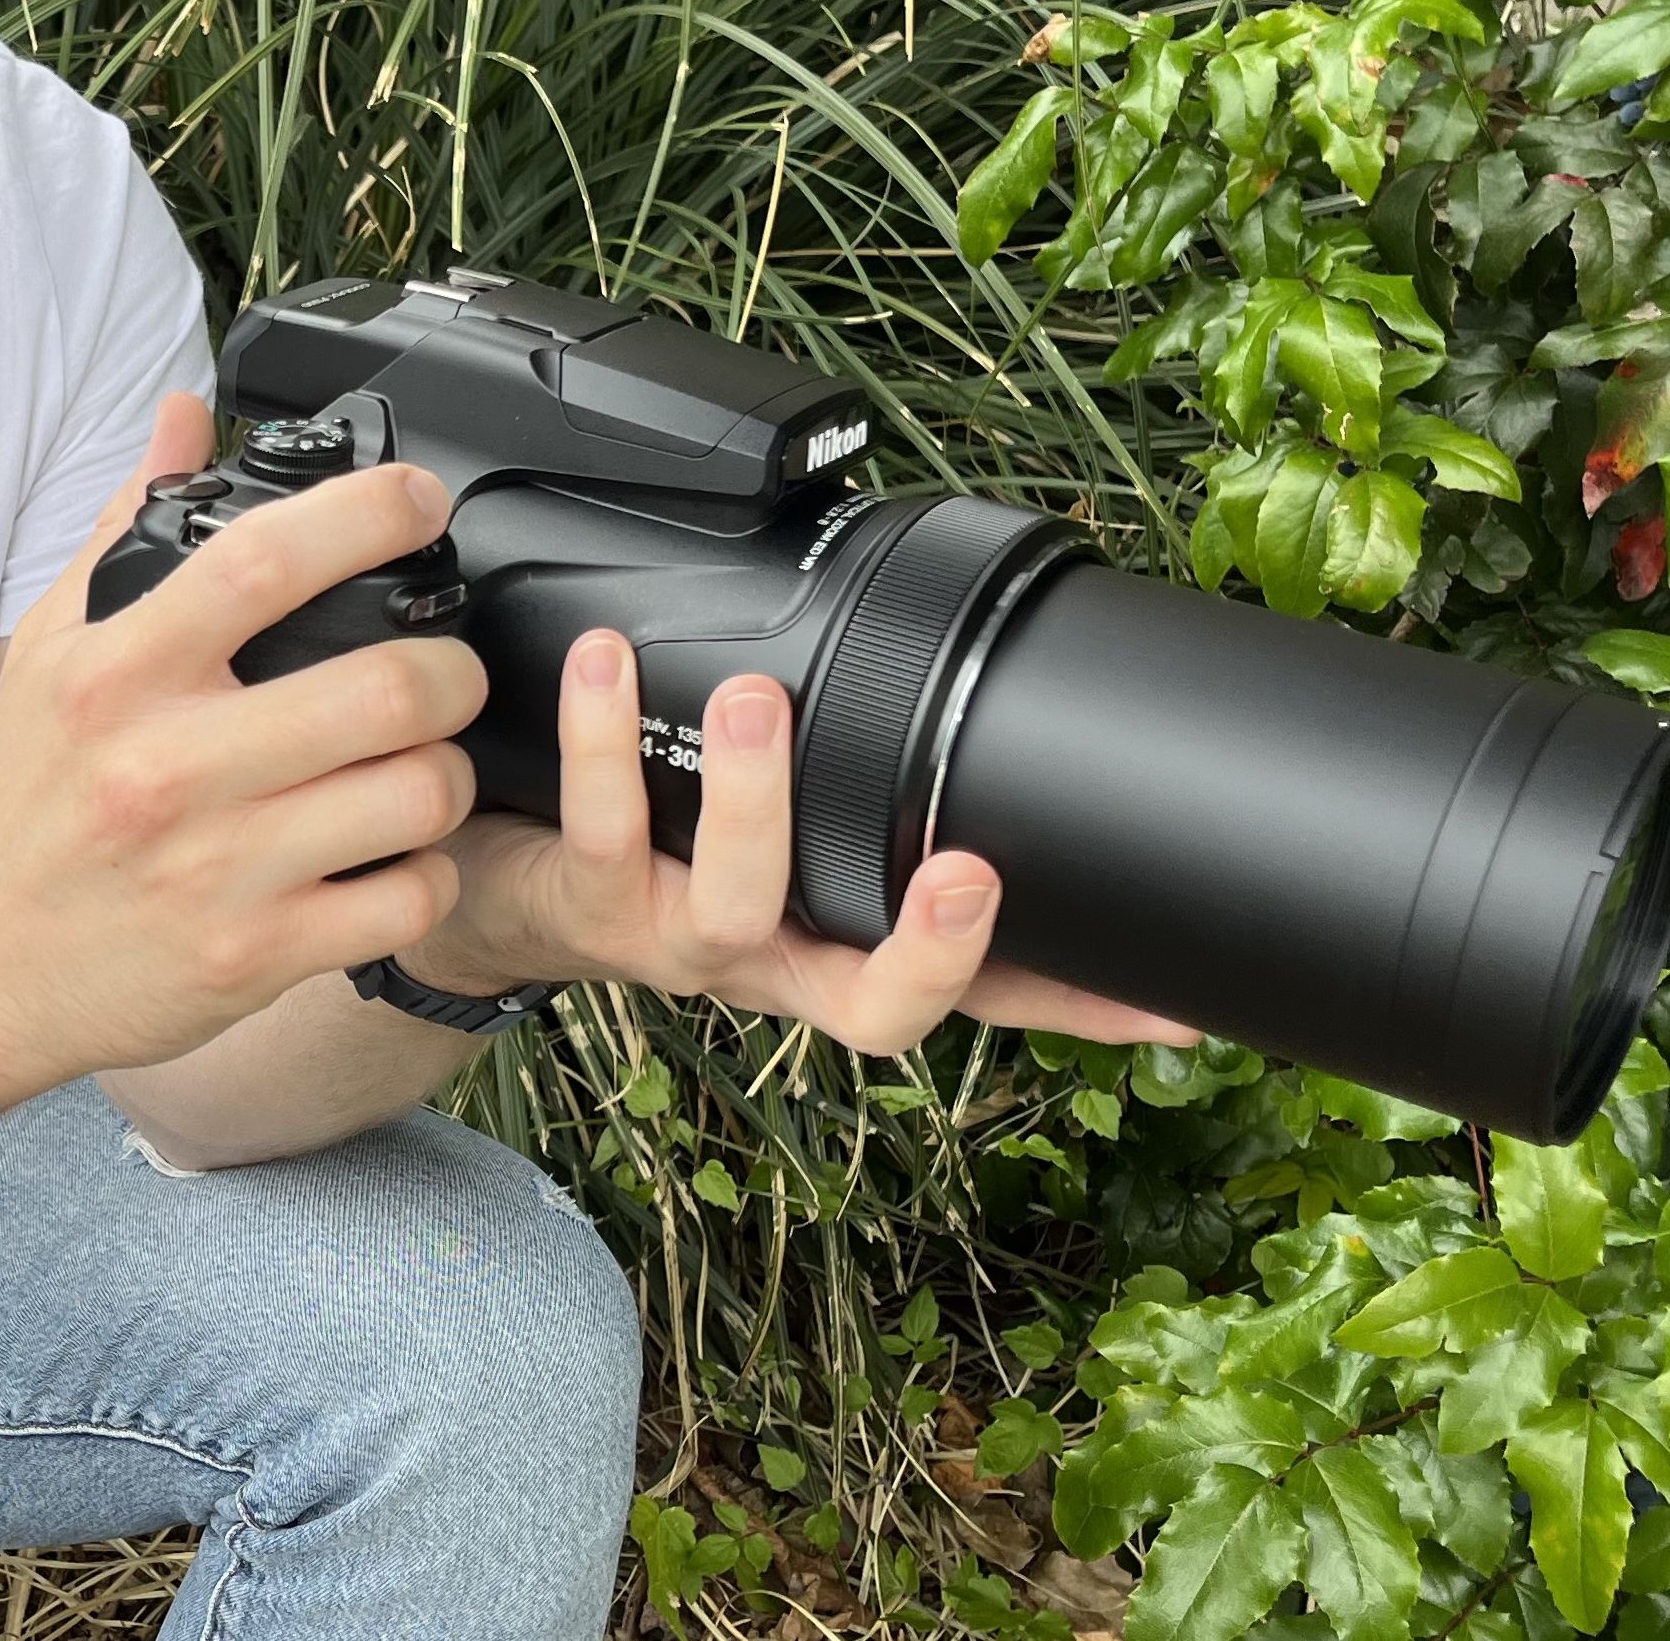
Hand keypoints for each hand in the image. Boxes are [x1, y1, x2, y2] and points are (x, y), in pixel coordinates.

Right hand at [0, 393, 493, 1089]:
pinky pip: (403, 900)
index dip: (366, 513)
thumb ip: (123, 528)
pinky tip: (400, 855)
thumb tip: (183, 416)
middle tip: (449, 668)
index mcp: (116, 674)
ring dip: (448, 772)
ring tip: (424, 762)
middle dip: (453, 668)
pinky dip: (429, 873)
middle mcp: (166, 766)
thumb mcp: (49, 653)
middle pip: (383, 687)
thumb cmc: (21, 807)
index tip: (418, 500)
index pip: (261, 560)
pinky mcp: (253, 956)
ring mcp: (216, 869)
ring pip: (415, 795)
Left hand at [409, 627, 1201, 1055]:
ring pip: (734, 904)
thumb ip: (863, 779)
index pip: (985, 994)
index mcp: (842, 943)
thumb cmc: (665, 842)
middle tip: (969, 871)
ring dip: (754, 802)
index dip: (1076, 1008)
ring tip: (764, 700)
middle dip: (930, 953)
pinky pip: (602, 827)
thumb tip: (981, 675)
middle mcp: (775, 962)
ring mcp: (680, 942)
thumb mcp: (781, 828)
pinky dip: (604, 738)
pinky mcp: (587, 902)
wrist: (498, 889)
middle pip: (874, 1009)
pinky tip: (610, 659)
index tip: (1171, 1002)